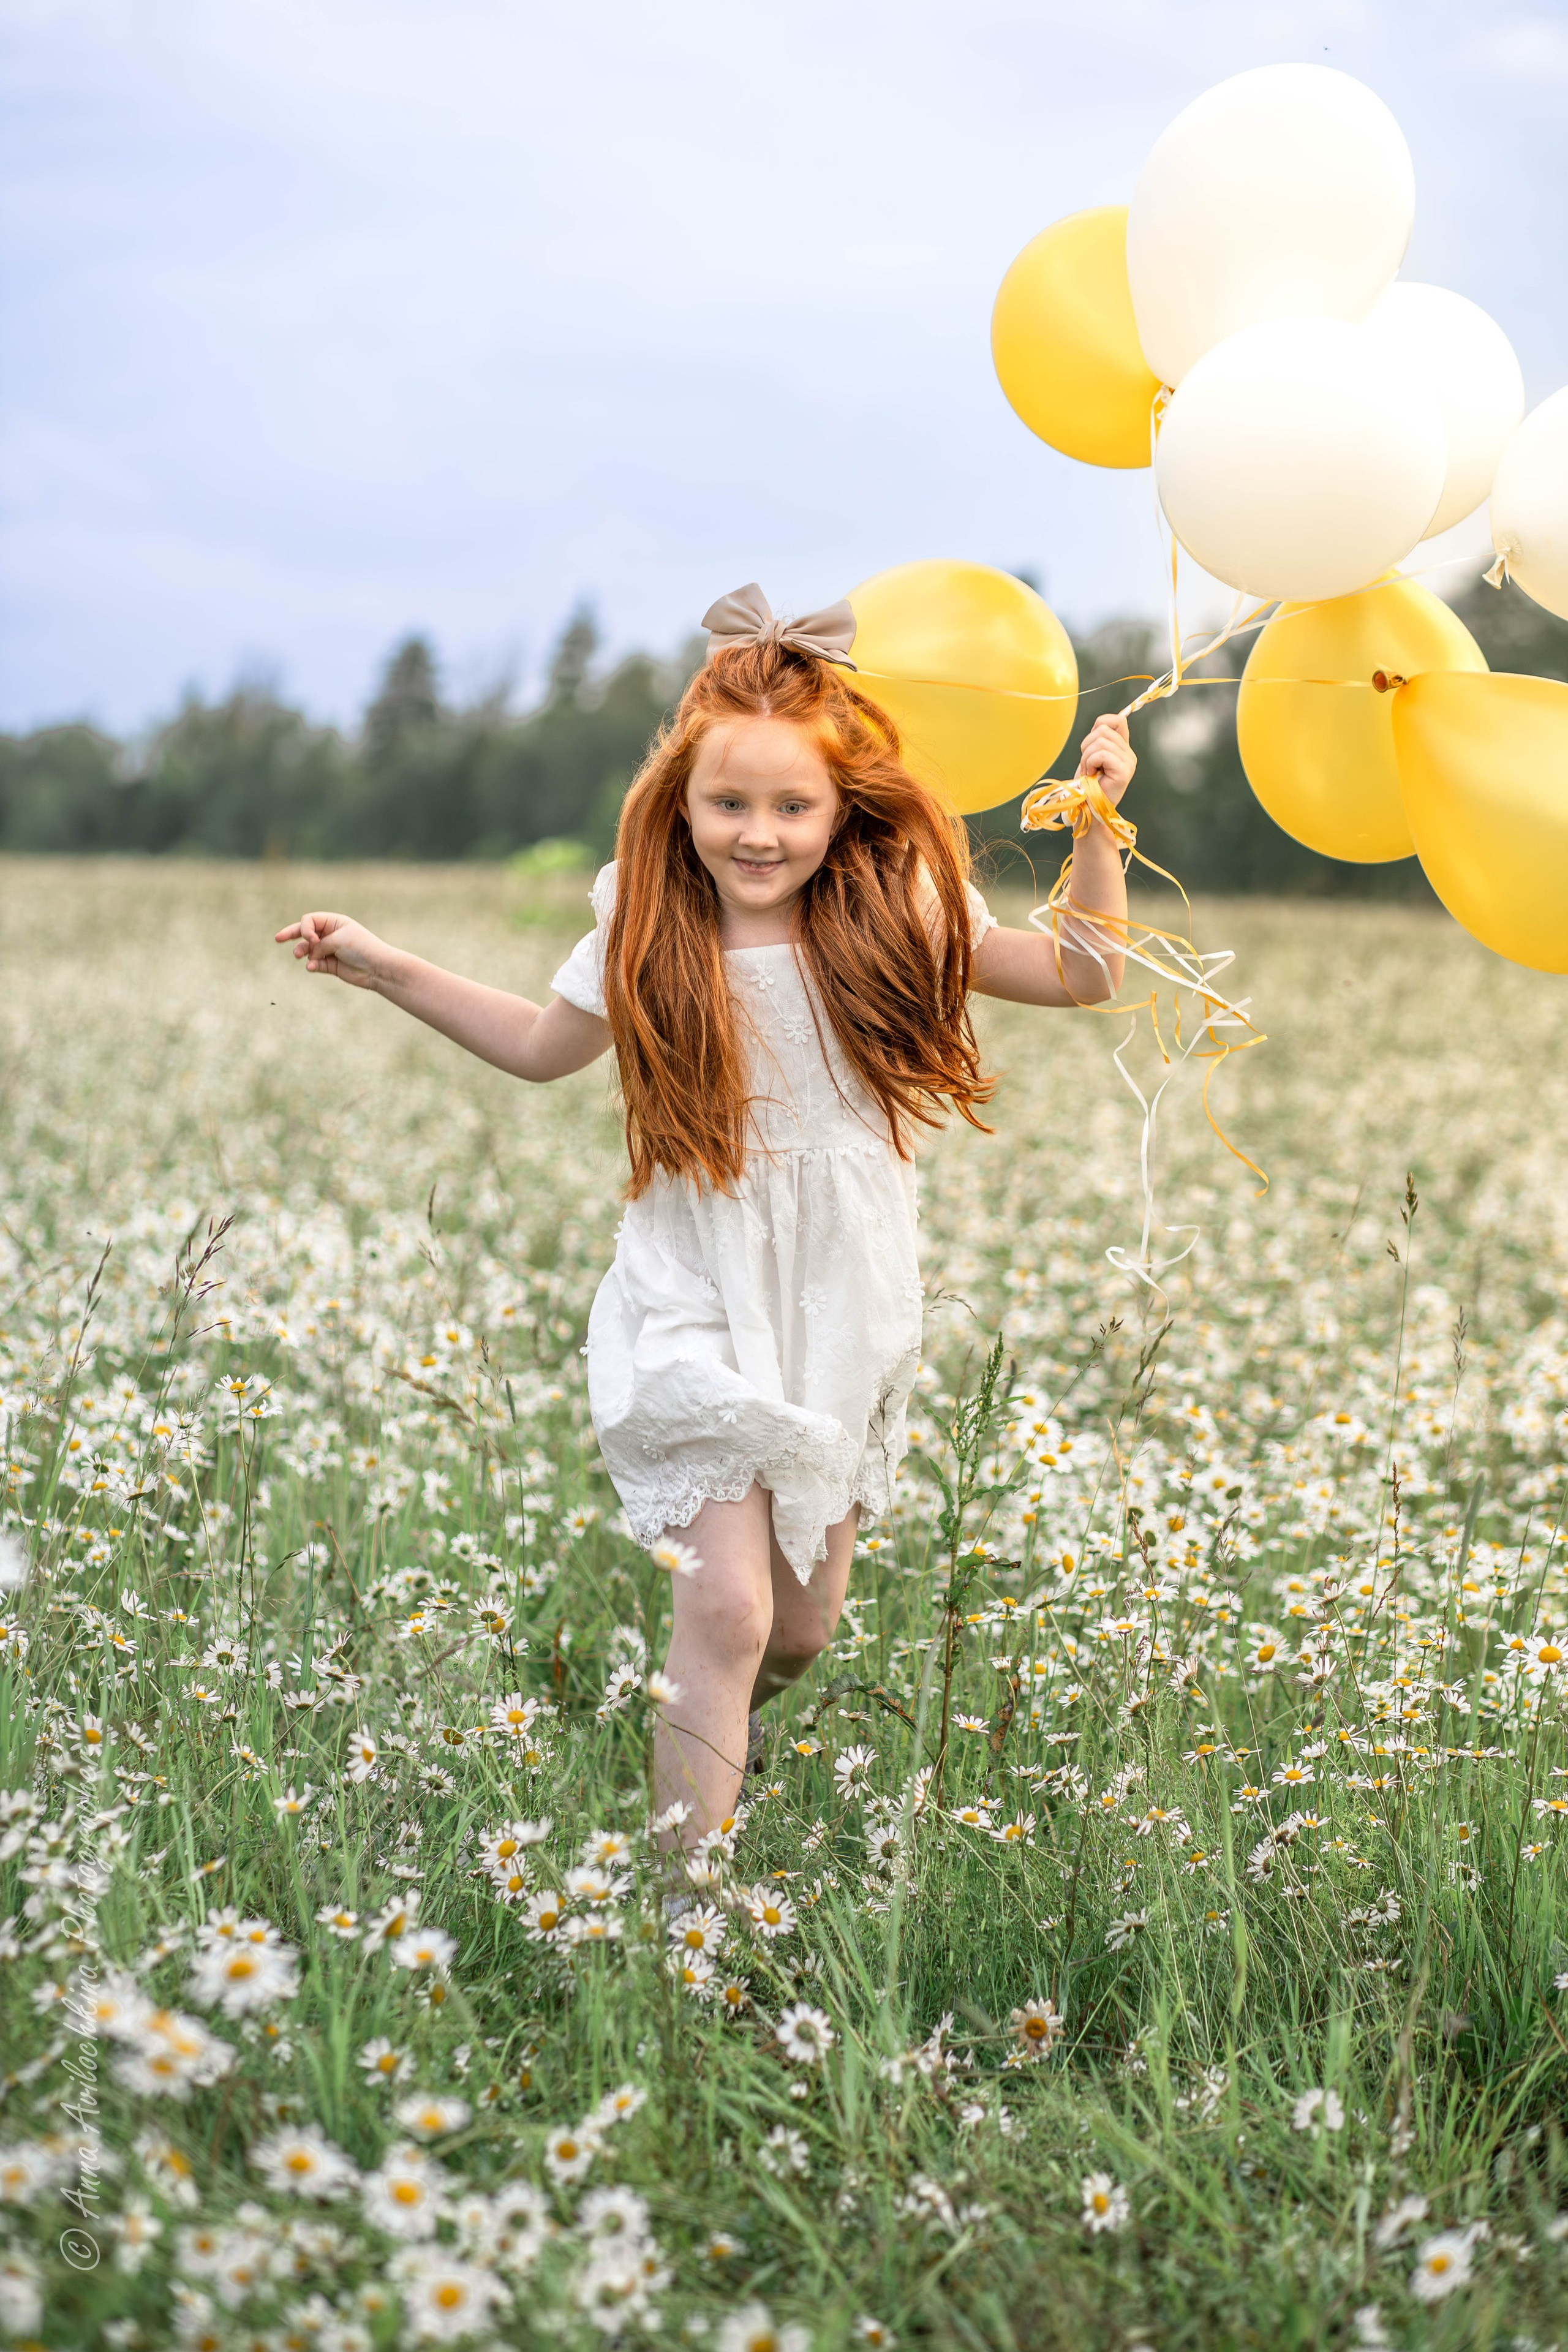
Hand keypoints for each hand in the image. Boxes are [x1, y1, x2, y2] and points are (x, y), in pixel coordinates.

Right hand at [274, 911, 395, 990]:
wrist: (377, 968)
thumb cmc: (361, 948)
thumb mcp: (337, 940)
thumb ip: (318, 945)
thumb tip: (308, 957)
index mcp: (334, 922)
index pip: (309, 920)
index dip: (305, 929)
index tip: (313, 940)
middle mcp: (331, 934)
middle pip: (305, 932)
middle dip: (291, 934)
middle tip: (277, 938)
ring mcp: (330, 950)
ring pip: (308, 950)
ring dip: (302, 952)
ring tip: (298, 956)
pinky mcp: (331, 965)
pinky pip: (315, 964)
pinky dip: (312, 965)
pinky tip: (313, 968)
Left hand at [1078, 712, 1135, 808]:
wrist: (1087, 809)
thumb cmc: (1087, 785)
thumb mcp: (1092, 757)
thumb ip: (1099, 740)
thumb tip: (1099, 725)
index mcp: (1123, 748)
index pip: (1118, 720)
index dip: (1100, 724)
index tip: (1091, 744)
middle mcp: (1129, 754)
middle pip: (1104, 730)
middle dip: (1087, 745)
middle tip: (1087, 765)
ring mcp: (1128, 763)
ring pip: (1101, 741)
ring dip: (1086, 757)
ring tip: (1089, 772)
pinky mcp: (1123, 772)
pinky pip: (1102, 754)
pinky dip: (1090, 763)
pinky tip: (1091, 775)